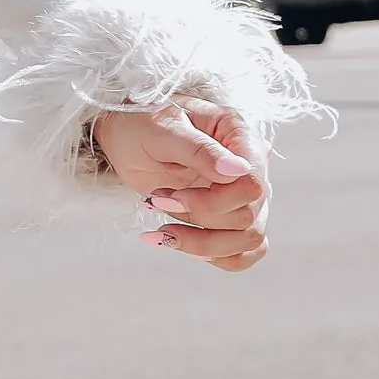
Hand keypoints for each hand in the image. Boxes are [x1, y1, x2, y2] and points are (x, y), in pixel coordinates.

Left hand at [91, 103, 268, 270]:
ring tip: (162, 230)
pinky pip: (242, 252)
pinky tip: (178, 243)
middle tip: (156, 201)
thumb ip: (200, 150)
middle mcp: (249, 166)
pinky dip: (212, 256)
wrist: (126, 135)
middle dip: (197, 219)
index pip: (252, 185)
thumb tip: (238, 170)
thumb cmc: (143, 122)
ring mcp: (242, 194)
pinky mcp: (229, 217)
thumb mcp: (163, 129)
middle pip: (249, 217)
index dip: (213, 201)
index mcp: (240, 136)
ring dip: (201, 243)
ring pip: (248, 240)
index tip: (170, 197)